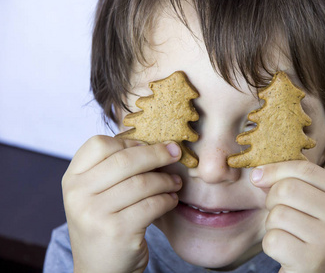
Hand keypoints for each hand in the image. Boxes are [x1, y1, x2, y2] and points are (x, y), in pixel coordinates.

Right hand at [62, 135, 181, 272]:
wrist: (100, 270)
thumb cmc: (105, 224)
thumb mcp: (97, 194)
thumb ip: (114, 168)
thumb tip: (154, 141)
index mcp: (72, 179)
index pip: (99, 144)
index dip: (130, 142)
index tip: (150, 146)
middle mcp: (78, 194)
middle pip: (125, 160)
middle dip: (157, 154)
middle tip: (175, 153)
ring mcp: (95, 214)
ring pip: (142, 183)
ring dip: (166, 180)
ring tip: (175, 183)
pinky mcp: (117, 231)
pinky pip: (152, 205)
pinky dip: (167, 200)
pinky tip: (171, 200)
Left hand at [251, 161, 324, 272]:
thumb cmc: (310, 236)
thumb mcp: (310, 206)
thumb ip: (290, 183)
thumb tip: (257, 175)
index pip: (304, 169)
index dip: (275, 169)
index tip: (257, 176)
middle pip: (287, 189)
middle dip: (271, 200)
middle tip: (279, 215)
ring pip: (277, 214)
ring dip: (271, 225)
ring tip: (286, 234)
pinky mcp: (312, 260)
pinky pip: (273, 239)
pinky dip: (270, 246)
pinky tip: (285, 252)